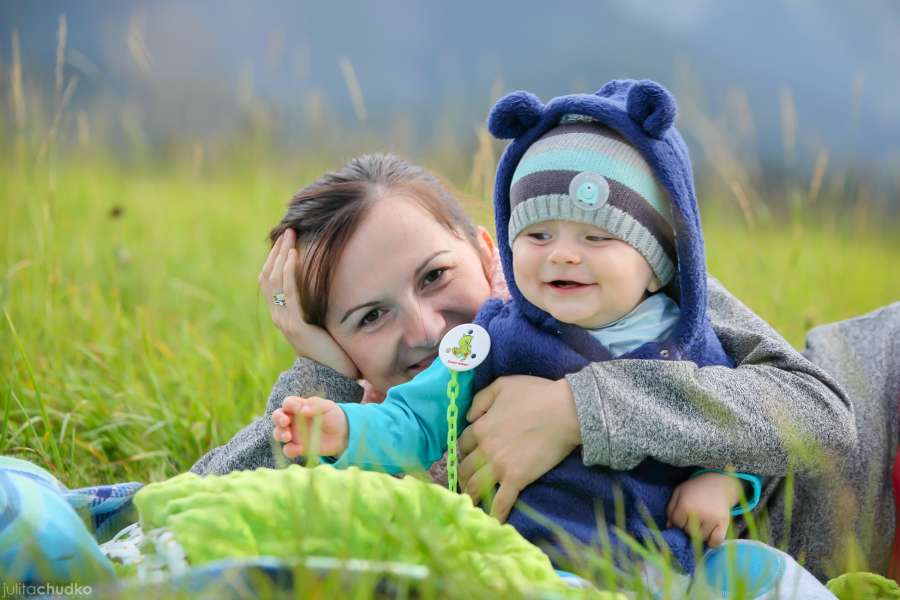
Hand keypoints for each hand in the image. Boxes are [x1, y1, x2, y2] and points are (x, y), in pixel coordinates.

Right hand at [259, 229, 358, 378]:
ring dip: (282, 256)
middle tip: (287, 231)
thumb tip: (324, 284)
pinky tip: (295, 256)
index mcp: (282, 315)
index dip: (274, 259)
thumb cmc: (333, 349)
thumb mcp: (321, 322)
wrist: (334, 375)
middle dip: (277, 252)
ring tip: (290, 237)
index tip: (285, 240)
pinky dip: (289, 273)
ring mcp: (284, 321)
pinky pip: (289, 294)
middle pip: (268, 277)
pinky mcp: (296, 326)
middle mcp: (278, 316)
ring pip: (274, 282)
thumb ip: (315, 305)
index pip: (270, 281)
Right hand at [272, 395, 348, 457]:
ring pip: (278, 433)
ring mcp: (293, 434)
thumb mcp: (327, 407)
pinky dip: (290, 450)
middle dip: (278, 419)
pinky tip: (299, 449)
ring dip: (280, 434)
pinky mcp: (297, 447)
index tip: (295, 408)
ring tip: (288, 436)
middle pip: (277, 416)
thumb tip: (302, 409)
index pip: (288, 403)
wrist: (342, 434)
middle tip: (285, 422)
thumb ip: (314, 406)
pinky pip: (288, 449)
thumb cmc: (333, 416)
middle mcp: (293, 419)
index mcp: (299, 406)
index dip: (289, 405)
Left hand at [457, 376, 581, 521]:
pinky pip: (501, 502)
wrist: (563, 410)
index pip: (461, 445)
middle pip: (465, 468)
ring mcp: (499, 466)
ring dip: (471, 496)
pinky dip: (495, 514)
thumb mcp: (502, 385)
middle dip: (464, 476)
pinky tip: (492, 522)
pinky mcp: (516, 479)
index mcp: (479, 428)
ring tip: (471, 504)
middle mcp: (484, 449)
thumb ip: (480, 399)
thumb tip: (468, 417)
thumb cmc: (535, 394)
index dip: (464, 452)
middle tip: (467, 483)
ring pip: (475, 487)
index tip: (468, 458)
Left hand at [666, 472, 740, 546]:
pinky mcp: (724, 522)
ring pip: (701, 537)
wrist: (718, 483)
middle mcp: (699, 513)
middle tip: (693, 518)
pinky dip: (712, 542)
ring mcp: (712, 518)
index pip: (677, 523)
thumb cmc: (695, 488)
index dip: (678, 520)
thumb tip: (669, 527)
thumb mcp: (678, 492)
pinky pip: (717, 541)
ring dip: (699, 534)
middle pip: (688, 531)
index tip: (683, 514)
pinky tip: (709, 537)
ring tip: (701, 524)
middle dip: (688, 527)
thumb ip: (671, 509)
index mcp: (685, 505)